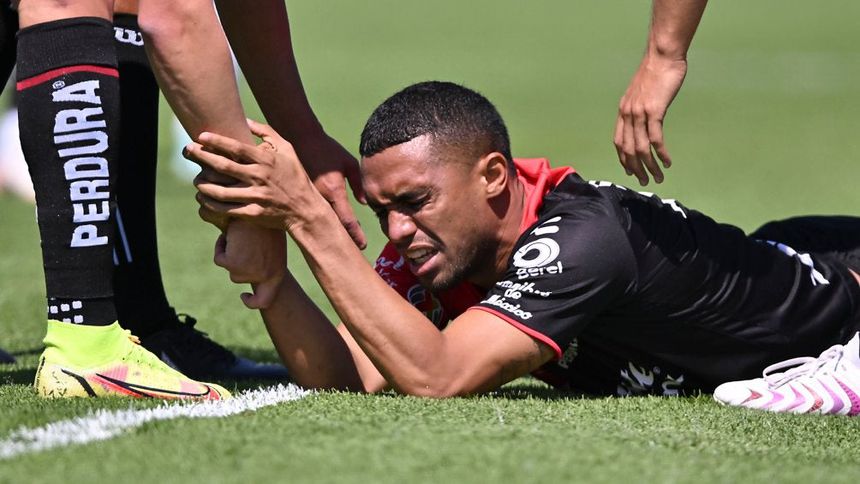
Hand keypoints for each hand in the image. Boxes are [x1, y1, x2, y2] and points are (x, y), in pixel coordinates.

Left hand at [186, 119, 327, 232]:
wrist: (305, 210)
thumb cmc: (296, 176)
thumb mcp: (288, 150)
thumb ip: (267, 133)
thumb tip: (246, 120)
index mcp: (266, 160)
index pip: (236, 148)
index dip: (216, 141)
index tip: (200, 136)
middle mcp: (259, 177)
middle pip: (223, 165)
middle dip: (202, 156)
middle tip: (187, 150)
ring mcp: (255, 196)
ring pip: (220, 190)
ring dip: (202, 183)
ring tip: (195, 178)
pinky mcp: (252, 213)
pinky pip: (225, 209)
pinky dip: (210, 204)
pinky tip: (203, 198)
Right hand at [215, 220, 286, 308]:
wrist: (265, 206)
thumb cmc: (268, 223)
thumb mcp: (271, 244)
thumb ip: (261, 260)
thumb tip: (240, 274)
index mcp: (277, 273)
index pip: (264, 300)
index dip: (253, 303)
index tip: (245, 297)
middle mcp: (265, 276)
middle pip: (239, 278)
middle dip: (239, 262)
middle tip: (247, 244)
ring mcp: (249, 272)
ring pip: (230, 268)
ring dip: (232, 253)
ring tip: (243, 236)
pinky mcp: (233, 263)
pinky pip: (220, 259)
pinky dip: (221, 247)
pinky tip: (231, 234)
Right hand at [293, 133, 366, 248]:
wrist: (300, 139)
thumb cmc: (327, 149)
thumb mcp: (348, 163)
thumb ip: (358, 184)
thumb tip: (364, 204)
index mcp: (334, 191)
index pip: (347, 219)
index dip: (356, 234)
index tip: (362, 246)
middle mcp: (320, 198)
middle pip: (333, 226)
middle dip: (344, 239)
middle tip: (353, 251)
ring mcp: (308, 198)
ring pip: (321, 221)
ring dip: (331, 233)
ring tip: (340, 245)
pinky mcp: (300, 196)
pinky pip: (311, 213)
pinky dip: (319, 222)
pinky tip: (323, 230)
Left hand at [614, 55, 686, 184]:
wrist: (662, 55)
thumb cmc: (656, 72)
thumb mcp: (641, 93)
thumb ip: (640, 108)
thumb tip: (645, 121)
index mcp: (623, 111)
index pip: (618, 142)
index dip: (624, 159)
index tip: (631, 171)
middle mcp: (627, 114)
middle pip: (627, 149)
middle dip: (636, 169)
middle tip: (646, 181)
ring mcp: (639, 112)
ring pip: (641, 148)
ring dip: (650, 166)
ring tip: (658, 177)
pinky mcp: (654, 110)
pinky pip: (655, 138)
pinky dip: (661, 153)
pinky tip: (667, 162)